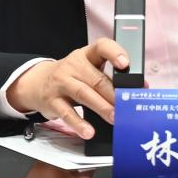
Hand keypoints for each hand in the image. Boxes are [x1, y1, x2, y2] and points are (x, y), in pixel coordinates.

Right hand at [6, 37, 128, 138]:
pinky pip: (67, 112)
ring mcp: (61, 82)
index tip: (125, 63)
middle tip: (127, 106)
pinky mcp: (52, 101)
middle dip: (114, 94)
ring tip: (115, 118)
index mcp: (86, 55)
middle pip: (96, 78)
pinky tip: (89, 131)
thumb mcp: (88, 69)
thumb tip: (140, 88)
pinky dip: (78, 123)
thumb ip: (110, 77)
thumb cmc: (72, 76)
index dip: (114, 52)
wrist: (38, 83)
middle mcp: (73, 66)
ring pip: (84, 94)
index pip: (101, 47)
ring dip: (101, 107)